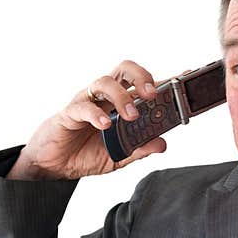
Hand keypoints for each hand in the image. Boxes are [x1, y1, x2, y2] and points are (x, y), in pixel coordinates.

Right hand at [8, 60, 175, 179]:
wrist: (55, 167)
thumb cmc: (85, 153)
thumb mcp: (119, 156)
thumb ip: (140, 149)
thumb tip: (162, 143)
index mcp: (120, 105)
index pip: (143, 86)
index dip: (163, 81)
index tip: (183, 78)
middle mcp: (105, 98)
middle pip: (124, 70)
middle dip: (142, 77)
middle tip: (152, 94)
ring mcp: (87, 102)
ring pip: (105, 82)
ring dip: (122, 97)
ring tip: (132, 116)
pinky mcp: (69, 113)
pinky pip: (83, 106)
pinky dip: (96, 114)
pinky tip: (105, 126)